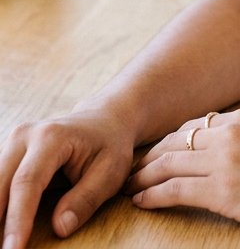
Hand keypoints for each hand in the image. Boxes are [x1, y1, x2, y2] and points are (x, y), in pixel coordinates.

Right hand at [0, 107, 135, 247]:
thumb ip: (85, 199)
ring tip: (2, 241)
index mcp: (52, 137)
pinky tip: (2, 226)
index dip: (17, 219)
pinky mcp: (8, 153)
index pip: (27, 182)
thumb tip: (60, 228)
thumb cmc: (109, 147)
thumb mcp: (110, 172)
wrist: (104, 121)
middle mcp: (26, 135)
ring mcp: (14, 142)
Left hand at [126, 109, 239, 246]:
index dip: (170, 142)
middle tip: (131, 170)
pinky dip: (152, 195)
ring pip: (169, 163)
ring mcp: (226, 160)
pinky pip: (174, 190)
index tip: (156, 154)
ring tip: (128, 186)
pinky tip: (141, 201)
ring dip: (143, 176)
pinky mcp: (223, 191)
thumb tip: (231, 159)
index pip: (195, 124)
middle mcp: (232, 132)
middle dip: (150, 156)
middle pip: (176, 141)